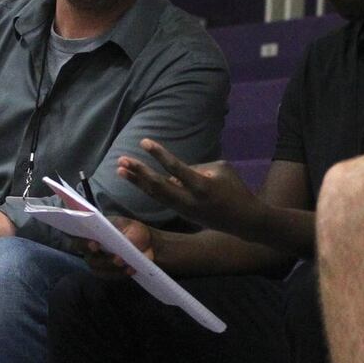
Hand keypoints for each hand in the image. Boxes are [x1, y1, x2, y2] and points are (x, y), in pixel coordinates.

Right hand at [84, 215, 152, 276]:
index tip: (95, 244)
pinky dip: (121, 273)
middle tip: (118, 259)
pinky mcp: (106, 273)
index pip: (79, 240)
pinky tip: (131, 269)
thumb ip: (128, 235)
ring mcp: (97, 264)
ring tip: (129, 265)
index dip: (84, 243)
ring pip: (100, 270)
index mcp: (90, 234)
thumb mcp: (132, 228)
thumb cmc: (131, 230)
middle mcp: (89, 251)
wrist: (141, 242)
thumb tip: (127, 242)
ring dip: (115, 268)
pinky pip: (110, 276)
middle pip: (91, 259)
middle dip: (105, 260)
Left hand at [116, 138, 262, 233]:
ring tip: (120, 170)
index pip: (175, 168)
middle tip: (122, 159)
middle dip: (138, 172)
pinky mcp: (181, 213)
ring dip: (137, 182)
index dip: (159, 154)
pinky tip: (136, 179)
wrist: (243, 220)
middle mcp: (188, 200)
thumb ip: (197, 167)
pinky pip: (160, 198)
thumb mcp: (221, 170)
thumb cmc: (235, 189)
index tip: (144, 142)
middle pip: (158, 186)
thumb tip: (173, 171)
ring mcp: (183, 209)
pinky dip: (147, 188)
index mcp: (201, 186)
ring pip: (155, 194)